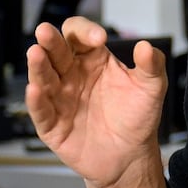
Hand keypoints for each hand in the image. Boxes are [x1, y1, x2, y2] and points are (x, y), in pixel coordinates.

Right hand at [25, 17, 167, 187]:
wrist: (130, 156)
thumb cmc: (137, 117)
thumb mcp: (151, 88)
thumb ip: (152, 65)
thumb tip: (146, 46)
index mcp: (94, 60)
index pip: (80, 37)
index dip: (86, 32)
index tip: (100, 38)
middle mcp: (73, 76)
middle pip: (57, 53)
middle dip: (51, 42)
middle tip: (46, 32)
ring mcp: (61, 99)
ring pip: (44, 78)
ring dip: (38, 66)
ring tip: (36, 53)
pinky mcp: (52, 125)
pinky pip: (41, 111)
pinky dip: (36, 101)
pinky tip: (35, 90)